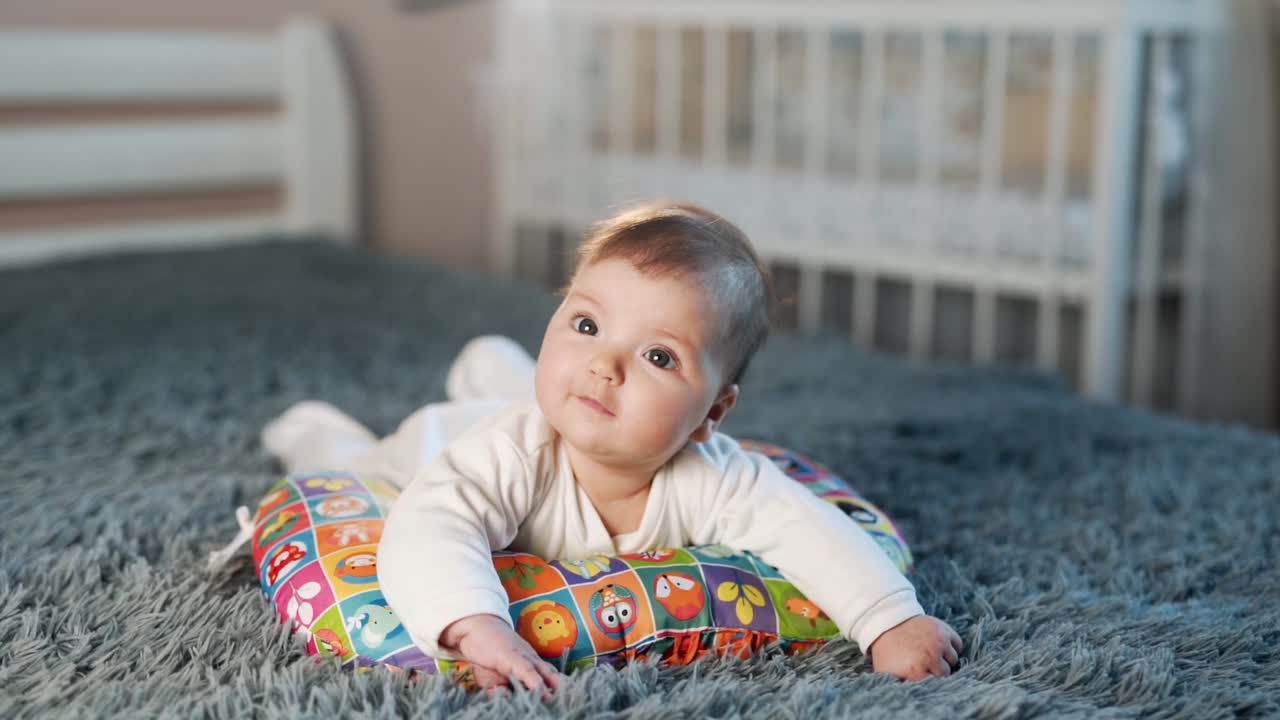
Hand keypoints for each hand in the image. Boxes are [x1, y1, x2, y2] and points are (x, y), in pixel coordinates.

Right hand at [440, 614, 562, 694]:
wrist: (475, 627)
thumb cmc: (486, 653)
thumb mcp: (492, 680)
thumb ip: (500, 692)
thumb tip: (506, 698)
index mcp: (532, 664)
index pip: (551, 678)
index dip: (562, 688)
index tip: (574, 698)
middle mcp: (532, 661)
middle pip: (554, 676)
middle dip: (565, 689)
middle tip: (577, 699)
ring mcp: (524, 658)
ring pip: (545, 674)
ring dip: (557, 687)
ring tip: (567, 700)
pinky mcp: (511, 657)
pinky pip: (526, 672)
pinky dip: (536, 683)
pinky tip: (542, 693)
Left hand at [868, 614, 962, 680]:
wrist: (888, 622)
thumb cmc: (888, 650)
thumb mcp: (886, 671)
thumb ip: (898, 686)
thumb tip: (906, 697)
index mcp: (916, 670)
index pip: (935, 684)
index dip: (929, 680)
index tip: (923, 675)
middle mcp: (931, 656)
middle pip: (946, 673)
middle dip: (937, 670)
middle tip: (926, 663)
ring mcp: (939, 642)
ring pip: (953, 659)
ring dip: (945, 658)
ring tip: (931, 654)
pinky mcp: (944, 629)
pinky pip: (958, 645)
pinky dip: (953, 647)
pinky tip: (941, 646)